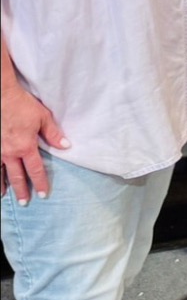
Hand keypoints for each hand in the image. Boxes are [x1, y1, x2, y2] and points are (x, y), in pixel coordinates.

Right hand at [1, 77, 66, 203]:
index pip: (35, 170)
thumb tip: (66, 146)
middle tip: (26, 202)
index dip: (40, 183)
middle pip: (17, 176)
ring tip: (6, 196)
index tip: (43, 194)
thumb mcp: (43, 118)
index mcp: (26, 147)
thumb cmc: (23, 106)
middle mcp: (10, 153)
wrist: (1, 97)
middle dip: (22, 190)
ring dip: (4, 186)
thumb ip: (54, 134)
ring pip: (0, 173)